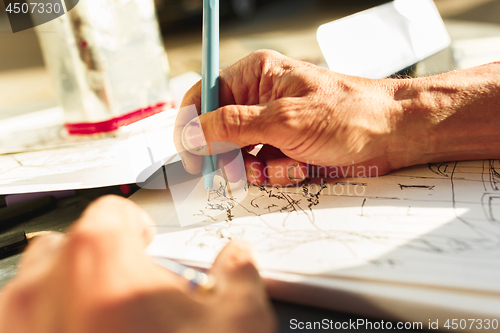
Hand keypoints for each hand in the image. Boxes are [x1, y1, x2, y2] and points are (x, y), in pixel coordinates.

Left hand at [0, 196, 275, 332]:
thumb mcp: (238, 322)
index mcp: (100, 262)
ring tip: (108, 324)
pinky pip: (21, 328)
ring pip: (33, 287)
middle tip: (133, 290)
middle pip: (65, 244)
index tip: (149, 244)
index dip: (138, 225)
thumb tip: (237, 257)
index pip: (113, 212)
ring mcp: (17, 332)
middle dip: (99, 257)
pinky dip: (49, 328)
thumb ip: (239, 272)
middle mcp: (43, 293)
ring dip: (66, 293)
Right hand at [175, 50, 403, 185]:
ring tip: (284, 165)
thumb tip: (191, 132)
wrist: (393, 136)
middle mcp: (259, 100)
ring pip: (239, 156)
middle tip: (240, 171)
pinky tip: (300, 167)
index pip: (204, 96)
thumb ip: (232, 126)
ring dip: (257, 168)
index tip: (191, 155)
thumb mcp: (285, 119)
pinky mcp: (285, 149)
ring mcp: (272, 127)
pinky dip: (277, 174)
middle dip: (229, 155)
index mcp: (255, 76)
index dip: (191, 126)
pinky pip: (262, 168)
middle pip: (218, 132)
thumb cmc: (349, 113)